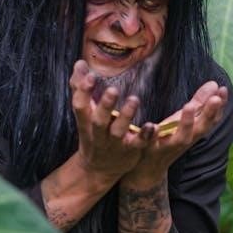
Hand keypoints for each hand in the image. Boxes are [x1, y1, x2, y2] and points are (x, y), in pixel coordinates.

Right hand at [70, 60, 153, 179]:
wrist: (97, 169)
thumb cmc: (93, 132)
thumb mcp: (84, 113)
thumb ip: (81, 88)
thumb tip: (80, 63)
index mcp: (85, 121)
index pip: (80, 106)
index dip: (83, 92)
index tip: (90, 75)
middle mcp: (98, 133)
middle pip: (99, 120)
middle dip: (105, 106)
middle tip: (113, 89)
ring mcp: (114, 143)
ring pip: (118, 131)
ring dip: (126, 116)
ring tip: (134, 99)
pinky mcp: (130, 151)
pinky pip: (137, 144)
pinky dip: (145, 136)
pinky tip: (152, 126)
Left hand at [121, 81, 227, 188]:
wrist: (147, 169)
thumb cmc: (168, 140)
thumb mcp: (183, 120)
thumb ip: (198, 103)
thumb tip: (215, 84)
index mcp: (193, 131)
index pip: (211, 119)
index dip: (219, 106)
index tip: (223, 90)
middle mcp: (185, 140)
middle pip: (201, 128)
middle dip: (209, 114)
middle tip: (216, 98)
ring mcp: (168, 147)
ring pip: (181, 138)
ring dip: (187, 123)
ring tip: (189, 106)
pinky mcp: (150, 151)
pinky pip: (152, 143)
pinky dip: (153, 135)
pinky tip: (154, 125)